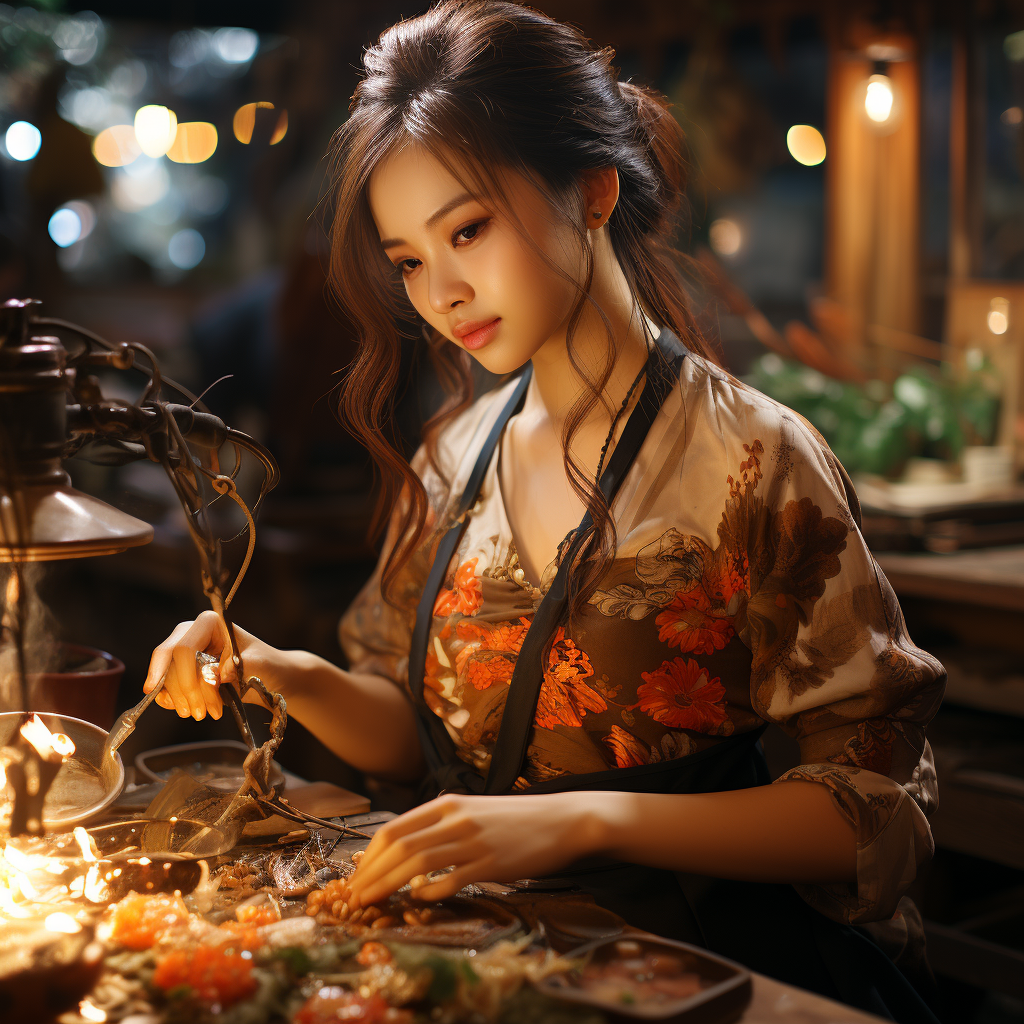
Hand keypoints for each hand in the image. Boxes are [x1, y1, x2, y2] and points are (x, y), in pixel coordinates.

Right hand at [143, 609, 289, 720]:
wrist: (270, 677)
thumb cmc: (266, 665)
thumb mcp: (257, 664)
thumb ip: (236, 666)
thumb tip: (216, 674)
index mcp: (210, 623)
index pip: (185, 648)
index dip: (183, 675)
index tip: (192, 698)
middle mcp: (192, 633)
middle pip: (170, 662)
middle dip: (184, 692)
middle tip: (201, 714)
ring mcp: (184, 652)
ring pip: (166, 677)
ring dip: (181, 700)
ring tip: (202, 714)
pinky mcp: (182, 671)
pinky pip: (165, 686)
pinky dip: (174, 701)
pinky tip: (189, 709)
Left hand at [346, 792, 601, 905]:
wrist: (561, 820)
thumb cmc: (515, 819)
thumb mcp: (472, 811)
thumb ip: (441, 825)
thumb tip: (404, 850)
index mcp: (447, 804)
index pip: (394, 830)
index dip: (368, 857)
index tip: (355, 877)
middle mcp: (456, 819)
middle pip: (399, 847)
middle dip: (370, 875)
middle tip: (353, 897)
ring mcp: (473, 841)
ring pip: (417, 864)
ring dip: (388, 886)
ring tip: (371, 903)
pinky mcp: (492, 863)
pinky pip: (451, 880)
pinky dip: (429, 893)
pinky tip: (419, 901)